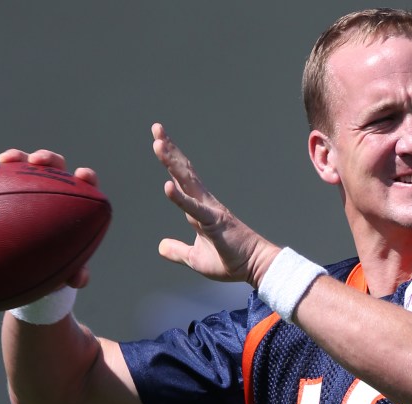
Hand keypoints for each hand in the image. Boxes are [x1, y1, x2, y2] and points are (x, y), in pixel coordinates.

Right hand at [0, 149, 96, 288]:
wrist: (27, 264)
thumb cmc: (53, 264)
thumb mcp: (64, 270)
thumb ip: (74, 273)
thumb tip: (79, 280)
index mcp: (74, 204)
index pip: (85, 184)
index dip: (86, 177)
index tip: (82, 175)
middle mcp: (53, 190)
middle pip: (54, 167)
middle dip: (47, 159)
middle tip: (37, 161)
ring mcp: (28, 186)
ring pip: (24, 165)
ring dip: (15, 158)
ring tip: (3, 160)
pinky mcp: (5, 189)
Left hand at [151, 123, 279, 287]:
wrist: (254, 267)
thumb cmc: (229, 261)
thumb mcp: (195, 258)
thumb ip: (177, 251)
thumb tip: (161, 247)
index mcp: (199, 208)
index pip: (181, 179)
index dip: (170, 159)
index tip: (159, 140)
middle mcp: (204, 203)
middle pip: (183, 171)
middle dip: (170, 150)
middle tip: (157, 129)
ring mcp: (209, 210)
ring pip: (187, 182)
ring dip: (172, 163)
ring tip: (159, 144)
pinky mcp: (213, 223)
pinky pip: (194, 209)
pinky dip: (180, 198)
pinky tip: (168, 186)